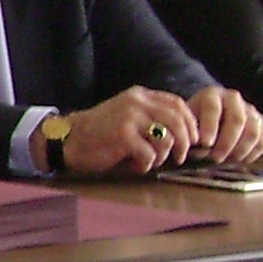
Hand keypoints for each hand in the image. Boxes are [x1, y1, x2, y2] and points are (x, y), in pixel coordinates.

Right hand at [62, 87, 201, 174]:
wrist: (69, 139)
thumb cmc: (100, 132)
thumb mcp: (127, 115)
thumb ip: (150, 117)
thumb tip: (182, 134)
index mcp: (140, 95)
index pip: (177, 103)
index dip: (190, 123)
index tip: (193, 139)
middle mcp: (137, 102)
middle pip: (178, 120)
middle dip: (185, 142)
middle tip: (181, 157)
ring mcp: (130, 118)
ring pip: (167, 138)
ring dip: (163, 156)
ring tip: (151, 161)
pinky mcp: (123, 136)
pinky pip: (149, 153)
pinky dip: (147, 164)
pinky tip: (136, 166)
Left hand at [189, 87, 262, 166]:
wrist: (208, 121)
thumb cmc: (194, 125)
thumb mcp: (187, 125)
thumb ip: (190, 134)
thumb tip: (198, 148)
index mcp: (212, 95)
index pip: (213, 109)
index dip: (210, 127)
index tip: (205, 144)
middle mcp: (233, 98)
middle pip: (237, 120)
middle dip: (226, 143)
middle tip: (216, 158)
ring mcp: (249, 110)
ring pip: (253, 131)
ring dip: (241, 150)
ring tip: (227, 160)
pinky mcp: (261, 124)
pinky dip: (253, 153)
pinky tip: (240, 160)